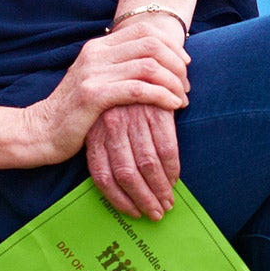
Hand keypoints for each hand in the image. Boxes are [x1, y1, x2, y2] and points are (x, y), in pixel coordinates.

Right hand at [25, 18, 189, 172]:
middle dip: (177, 64)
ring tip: (182, 98)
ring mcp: (93, 73)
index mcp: (98, 46)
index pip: (145, 31)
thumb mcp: (95, 80)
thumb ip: (119, 67)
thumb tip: (155, 63)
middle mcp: (96, 54)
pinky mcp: (94, 95)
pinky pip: (139, 89)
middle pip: (151, 45)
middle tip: (187, 85)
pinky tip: (173, 105)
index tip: (184, 64)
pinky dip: (162, 96)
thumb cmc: (74, 111)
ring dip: (173, 82)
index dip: (172, 45)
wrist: (40, 131)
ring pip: (149, 66)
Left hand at [85, 104, 180, 219]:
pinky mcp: (156, 110)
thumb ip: (108, 149)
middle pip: (126, 174)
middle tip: (156, 214)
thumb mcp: (102, 122)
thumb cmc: (119, 98)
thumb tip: (121, 187)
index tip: (133, 213)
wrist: (137, 57)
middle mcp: (111, 127)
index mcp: (94, 132)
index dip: (118, 199)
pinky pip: (166, 148)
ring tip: (168, 203)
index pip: (102, 175)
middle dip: (143, 199)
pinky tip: (174, 179)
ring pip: (147, 165)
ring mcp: (133, 118)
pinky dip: (172, 169)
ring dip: (160, 189)